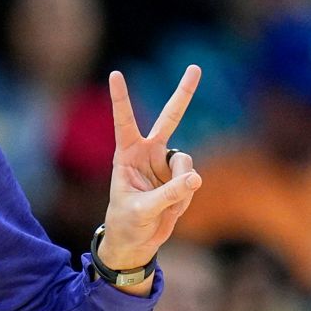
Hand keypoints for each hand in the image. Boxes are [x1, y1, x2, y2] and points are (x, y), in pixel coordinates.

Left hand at [100, 66, 202, 272]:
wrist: (137, 242)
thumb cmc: (127, 222)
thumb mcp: (142, 209)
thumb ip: (168, 193)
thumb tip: (195, 178)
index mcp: (127, 154)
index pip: (125, 121)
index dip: (121, 98)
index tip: (115, 73)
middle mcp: (149, 154)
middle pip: (170, 118)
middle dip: (183, 94)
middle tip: (196, 68)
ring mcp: (166, 165)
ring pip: (186, 162)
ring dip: (180, 184)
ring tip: (164, 204)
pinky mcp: (180, 179)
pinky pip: (191, 182)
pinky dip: (184, 198)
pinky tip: (170, 209)